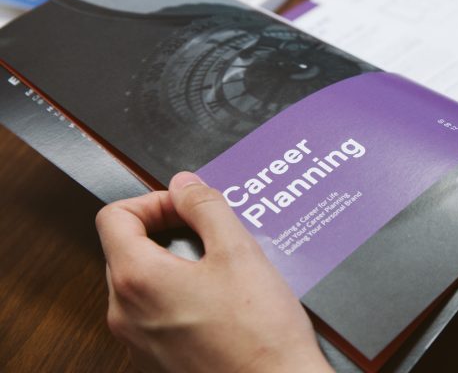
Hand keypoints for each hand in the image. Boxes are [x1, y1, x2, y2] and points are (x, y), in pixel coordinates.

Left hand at [95, 172, 332, 372]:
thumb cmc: (259, 333)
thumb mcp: (238, 251)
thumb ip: (205, 206)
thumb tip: (184, 185)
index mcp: (137, 279)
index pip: (115, 217)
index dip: (153, 201)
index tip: (186, 207)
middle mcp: (125, 314)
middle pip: (126, 248)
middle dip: (166, 230)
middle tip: (209, 231)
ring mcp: (138, 342)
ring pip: (142, 282)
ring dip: (174, 262)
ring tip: (221, 265)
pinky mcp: (155, 361)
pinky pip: (155, 313)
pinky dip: (179, 295)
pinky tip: (220, 298)